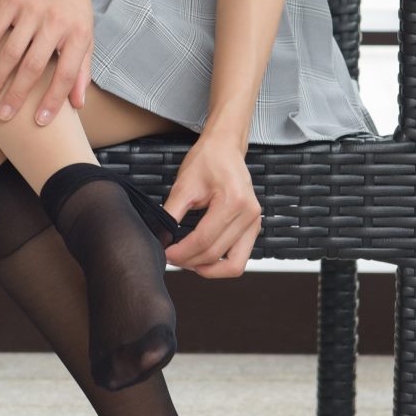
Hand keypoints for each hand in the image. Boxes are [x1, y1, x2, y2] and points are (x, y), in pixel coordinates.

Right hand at [0, 0, 93, 125]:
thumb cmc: (73, 5)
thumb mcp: (86, 34)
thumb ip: (82, 69)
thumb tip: (78, 105)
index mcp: (79, 34)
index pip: (66, 75)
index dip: (53, 100)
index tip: (39, 122)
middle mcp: (57, 22)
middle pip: (35, 66)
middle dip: (18, 95)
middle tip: (3, 116)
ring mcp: (34, 9)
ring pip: (13, 50)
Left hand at [160, 131, 261, 278]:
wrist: (225, 148)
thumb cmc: (207, 160)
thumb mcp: (183, 186)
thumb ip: (170, 214)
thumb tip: (159, 237)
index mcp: (234, 201)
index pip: (204, 240)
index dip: (182, 253)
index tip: (166, 253)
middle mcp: (250, 215)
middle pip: (216, 254)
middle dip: (190, 261)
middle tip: (171, 257)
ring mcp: (255, 223)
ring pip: (233, 265)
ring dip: (207, 268)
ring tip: (187, 260)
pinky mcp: (254, 228)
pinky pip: (239, 258)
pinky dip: (220, 263)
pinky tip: (201, 256)